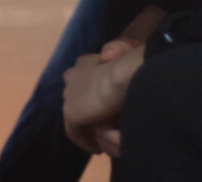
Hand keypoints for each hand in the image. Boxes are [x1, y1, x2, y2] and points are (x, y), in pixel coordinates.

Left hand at [62, 40, 144, 156]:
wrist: (125, 75)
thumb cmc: (131, 66)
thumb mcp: (126, 55)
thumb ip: (116, 53)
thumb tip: (105, 55)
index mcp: (85, 62)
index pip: (81, 75)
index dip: (91, 88)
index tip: (103, 104)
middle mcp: (73, 76)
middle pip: (73, 92)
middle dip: (83, 105)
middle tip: (99, 122)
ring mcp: (70, 95)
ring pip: (74, 112)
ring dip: (86, 124)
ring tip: (100, 138)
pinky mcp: (71, 113)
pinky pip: (74, 132)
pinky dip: (85, 141)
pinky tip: (98, 149)